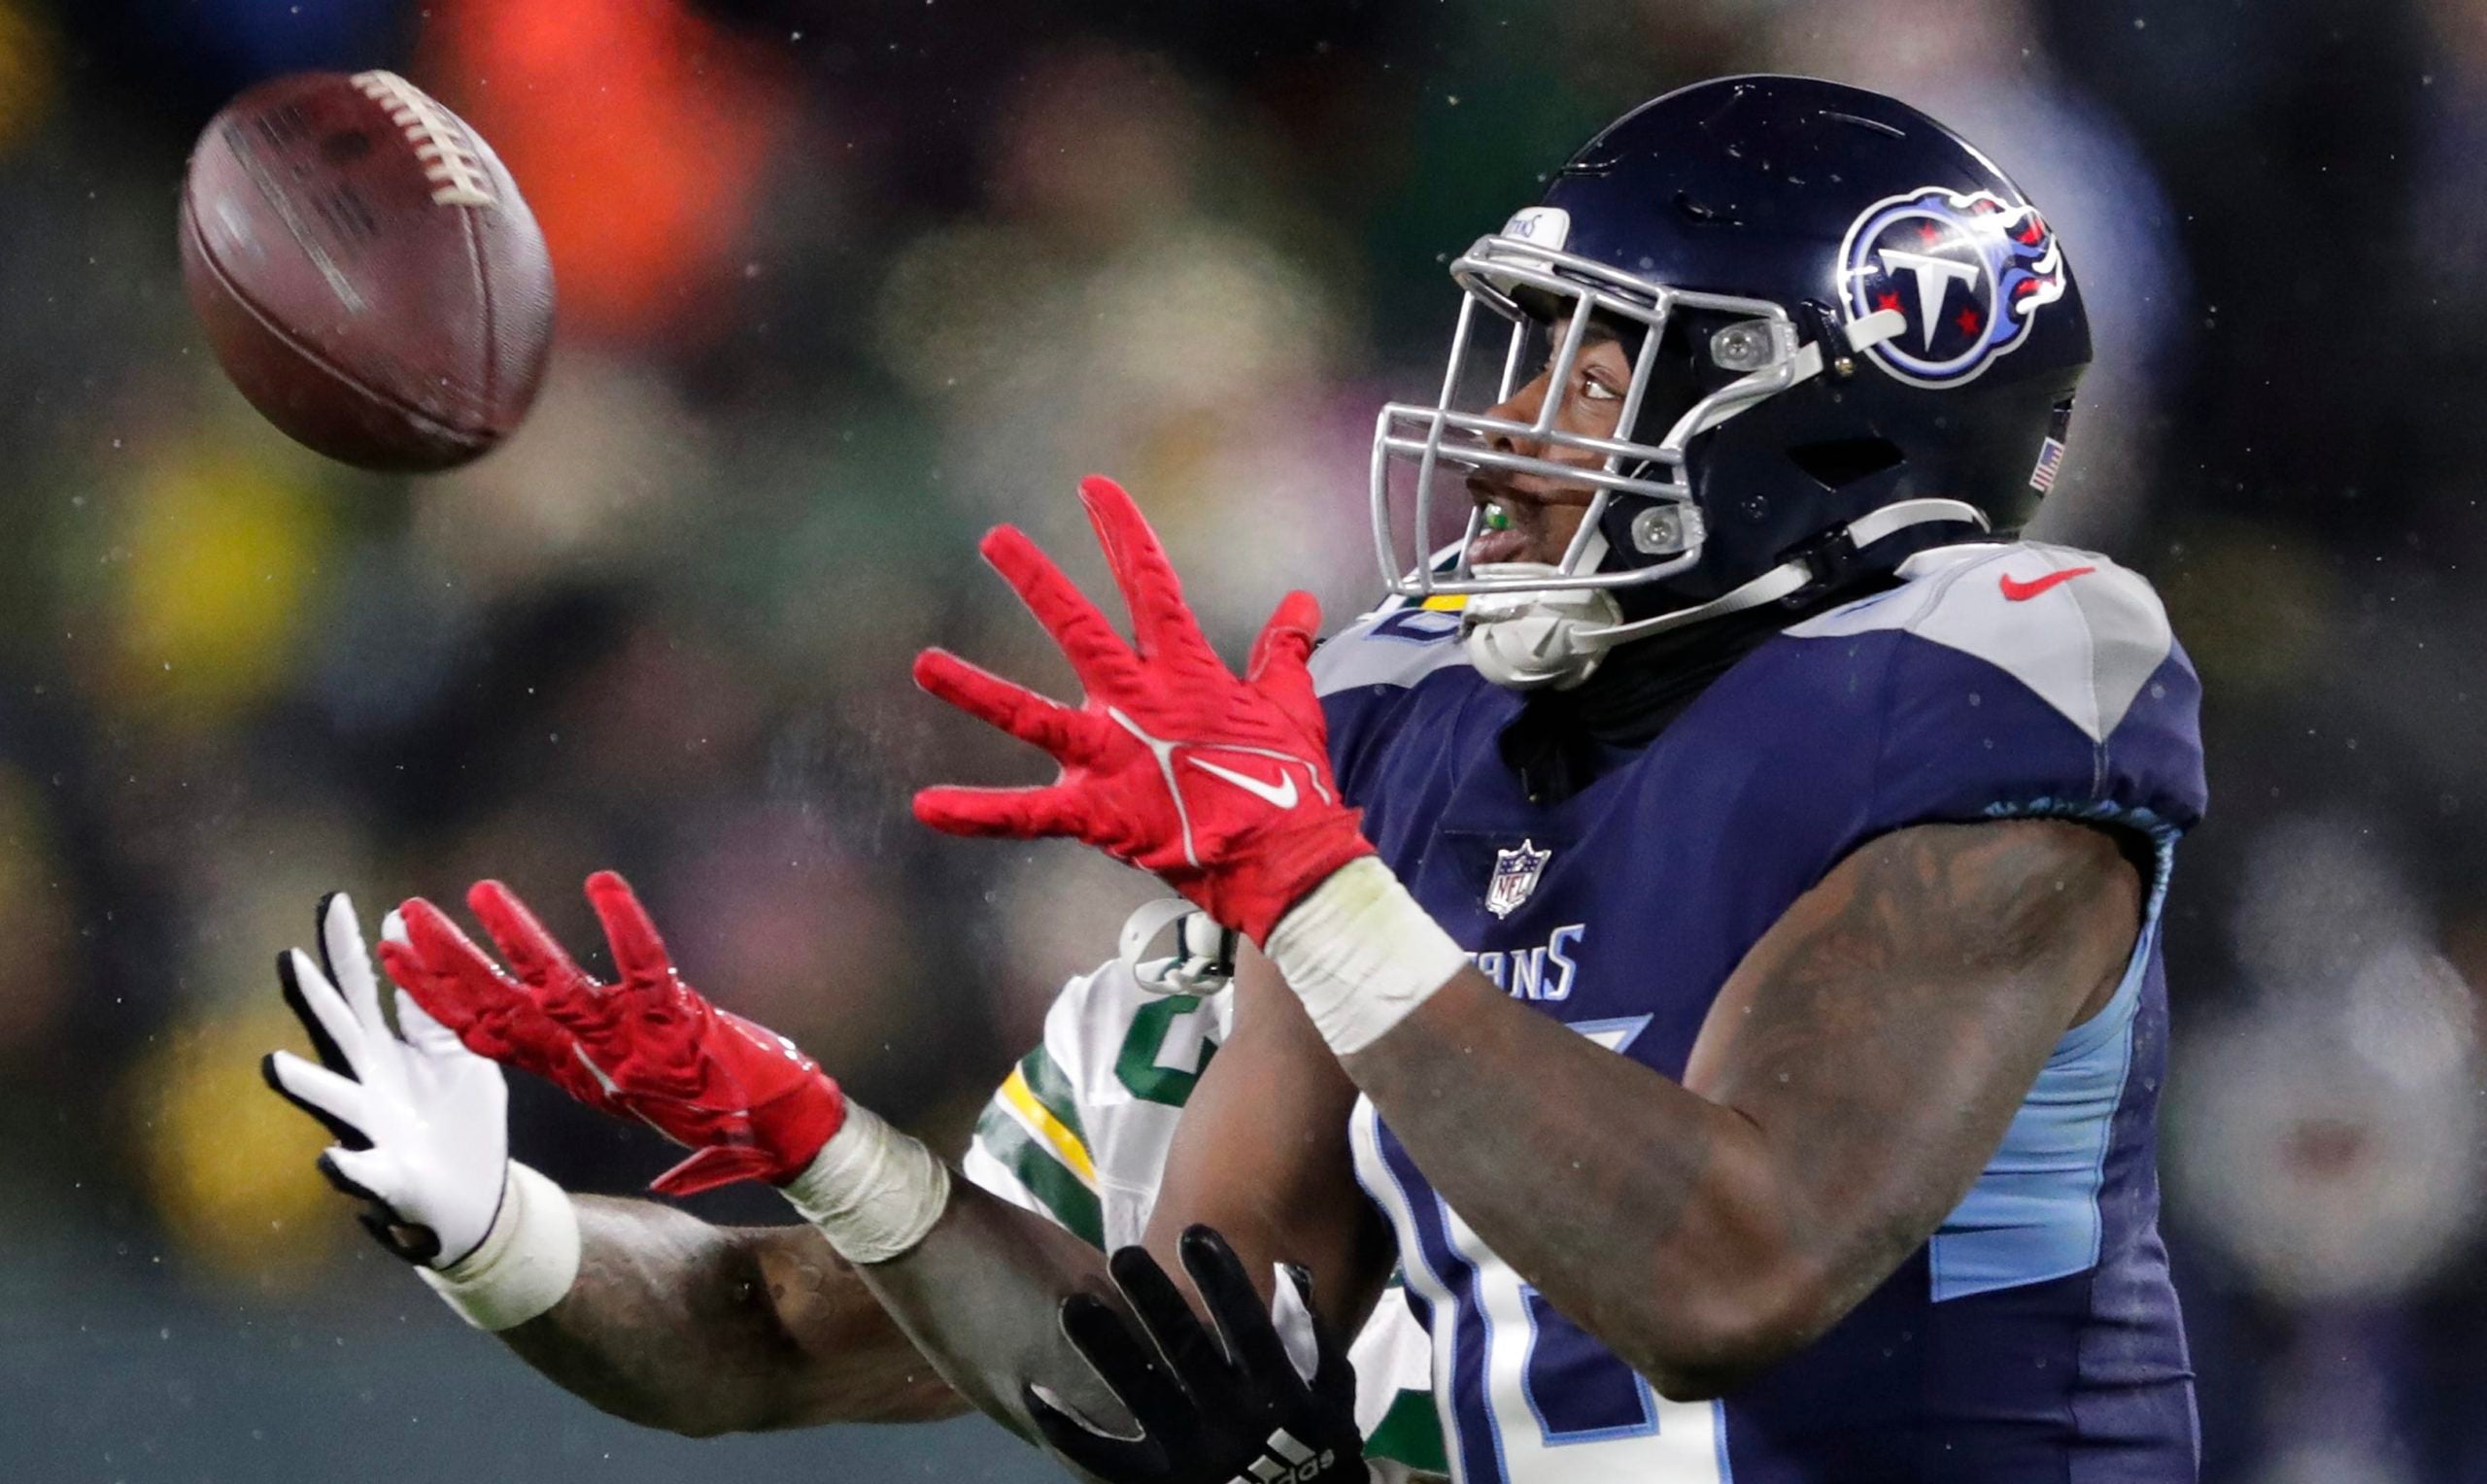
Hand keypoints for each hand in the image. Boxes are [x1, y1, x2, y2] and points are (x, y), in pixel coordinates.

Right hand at [261, 893, 508, 1266]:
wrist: (480, 1196)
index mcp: (388, 1050)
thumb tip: (405, 935)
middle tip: (290, 958)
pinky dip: (346, 1166)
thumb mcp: (454, 1048)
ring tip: (273, 1063)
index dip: (350, 947)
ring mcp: (373, 1130)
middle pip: (339, 1032)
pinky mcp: (388, 1178)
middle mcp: (369, 1084)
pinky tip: (330, 1156)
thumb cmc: (458, 1117)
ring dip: (305, 1083)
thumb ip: (429, 1004)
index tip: (335, 900)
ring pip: (335, 1102)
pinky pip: (363, 1172)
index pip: (363, 988)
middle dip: (317, 998)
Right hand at [377, 870, 846, 1196]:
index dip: (436, 996)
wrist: (782, 1132)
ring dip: (521, 939)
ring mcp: (632, 1040)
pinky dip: (626, 924)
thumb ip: (599, 1070)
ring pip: (560, 987)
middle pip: (503, 1008)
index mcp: (576, 1068)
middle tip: (406, 912)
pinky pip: (646, 964)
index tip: (392, 956)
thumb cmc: (717, 1107)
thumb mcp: (639, 1092)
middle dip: (451, 962)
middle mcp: (592, 1056)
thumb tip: (555, 1045)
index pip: (488, 1031)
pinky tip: (604, 882)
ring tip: (483, 890)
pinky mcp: (678, 1021)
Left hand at [913, 476, 1372, 942]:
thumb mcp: (1290, 704)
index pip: (1151, 586)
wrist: (1284, 858)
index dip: (1123, 535)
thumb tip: (1300, 603)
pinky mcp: (1097, 812)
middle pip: (1079, 629)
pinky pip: (1026, 814)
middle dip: (1037, 582)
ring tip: (924, 665)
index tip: (1094, 489)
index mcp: (1186, 674)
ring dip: (975, 688)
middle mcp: (1139, 704)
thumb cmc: (1289, 784)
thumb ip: (1283, 650)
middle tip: (996, 539)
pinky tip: (927, 806)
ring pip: (1031, 714)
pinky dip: (977, 813)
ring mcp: (1112, 757)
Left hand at [1028, 1225, 1368, 1483]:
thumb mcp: (1333, 1392)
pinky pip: (1105, 1457)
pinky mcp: (1156, 1482)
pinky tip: (1036, 1393)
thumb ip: (1313, 1334)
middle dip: (1155, 1300)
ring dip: (1107, 1348)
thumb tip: (1288, 1272)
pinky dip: (1070, 1429)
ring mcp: (1190, 1452)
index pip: (1246, 1325)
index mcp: (1275, 1391)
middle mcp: (1230, 1417)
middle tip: (1122, 1256)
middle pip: (1186, 1350)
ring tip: (1073, 1304)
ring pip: (1141, 1393)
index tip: (1193, 1234)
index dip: (1221, 1279)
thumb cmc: (1317, 1450)